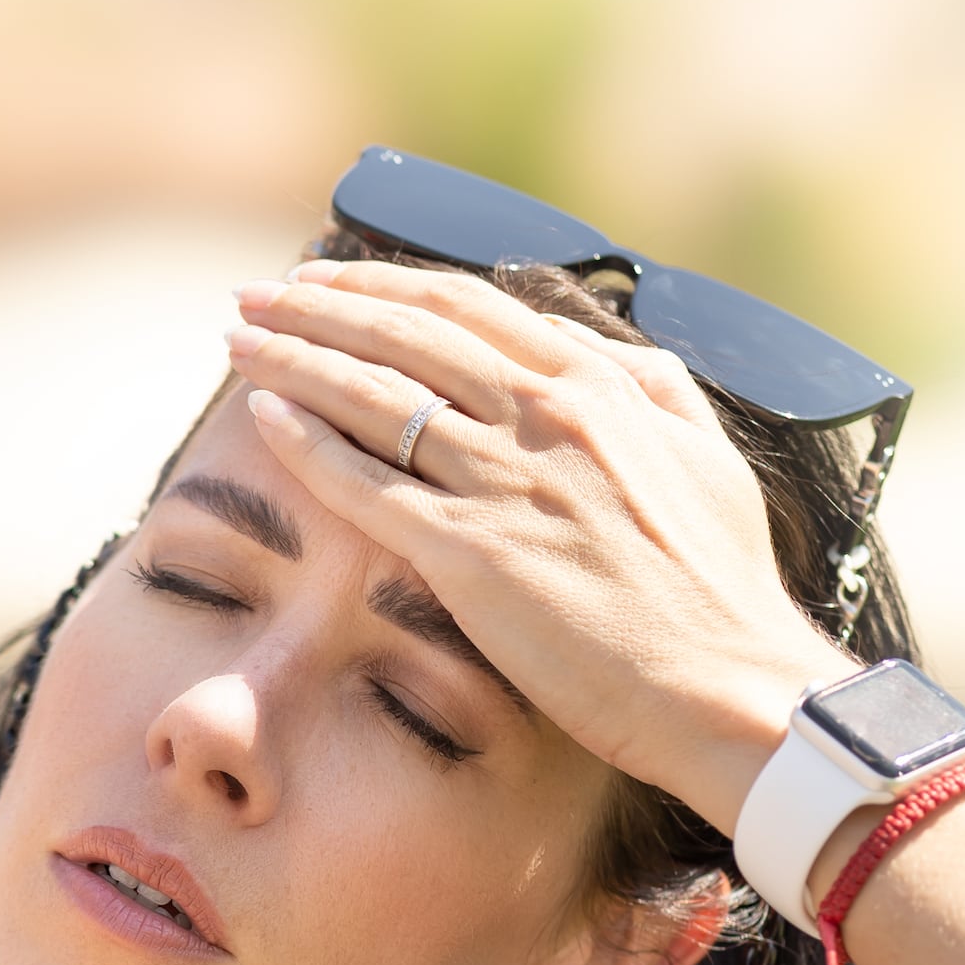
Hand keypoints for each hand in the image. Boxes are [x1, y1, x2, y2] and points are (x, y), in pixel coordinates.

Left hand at [222, 260, 856, 825]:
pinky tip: (264, 416)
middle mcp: (546, 415)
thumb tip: (586, 339)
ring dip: (294, 358)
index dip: (383, 284)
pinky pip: (367, 483)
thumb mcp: (703, 453)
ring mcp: (504, 481)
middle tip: (253, 295)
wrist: (727, 685)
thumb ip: (648, 384)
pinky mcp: (470, 554)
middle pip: (404, 334)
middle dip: (317, 306)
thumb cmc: (719, 588)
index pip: (467, 306)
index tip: (326, 279)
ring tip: (237, 340)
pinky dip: (309, 443)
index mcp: (601, 384)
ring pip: (373, 394)